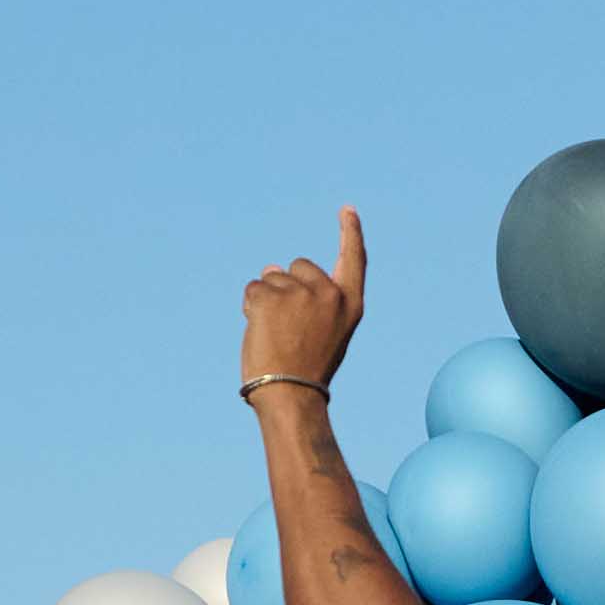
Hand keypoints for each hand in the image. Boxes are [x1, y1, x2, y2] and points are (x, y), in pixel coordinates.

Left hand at [241, 223, 371, 404]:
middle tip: (288, 327)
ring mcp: (300, 292)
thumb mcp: (322, 330)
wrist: (290, 394)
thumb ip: (307, 298)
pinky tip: (260, 330)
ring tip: (275, 333)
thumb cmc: (306, 368)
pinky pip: (253, 289)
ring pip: (272, 277)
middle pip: (299, 266)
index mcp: (350, 304)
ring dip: (267, 300)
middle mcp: (328, 293)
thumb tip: (270, 264)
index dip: (350, 234)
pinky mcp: (271, 296)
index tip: (347, 211)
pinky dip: (250, 307)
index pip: (353, 260)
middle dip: (287, 286)